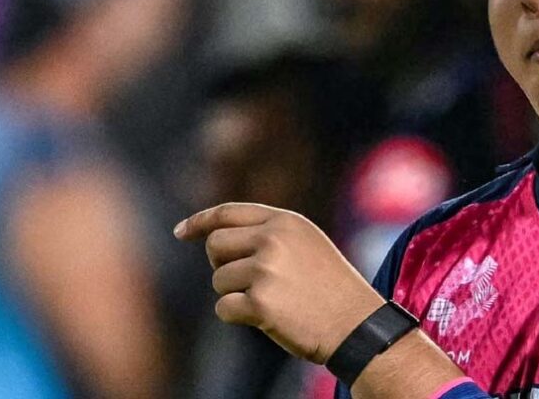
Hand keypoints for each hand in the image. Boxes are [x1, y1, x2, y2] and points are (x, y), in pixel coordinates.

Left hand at [174, 202, 383, 363]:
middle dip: (221, 266)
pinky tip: (267, 318)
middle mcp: (274, 239)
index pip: (230, 212)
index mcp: (286, 221)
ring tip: (273, 301)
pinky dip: (238, 316)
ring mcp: (266, 270)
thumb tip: (216, 241)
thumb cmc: (332, 289)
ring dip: (236, 295)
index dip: (201, 221)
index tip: (181, 232)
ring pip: (219, 281)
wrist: (357, 325)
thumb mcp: (307, 245)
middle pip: (215, 245)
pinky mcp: (261, 303)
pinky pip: (224, 308)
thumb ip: (269, 236)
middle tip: (247, 281)